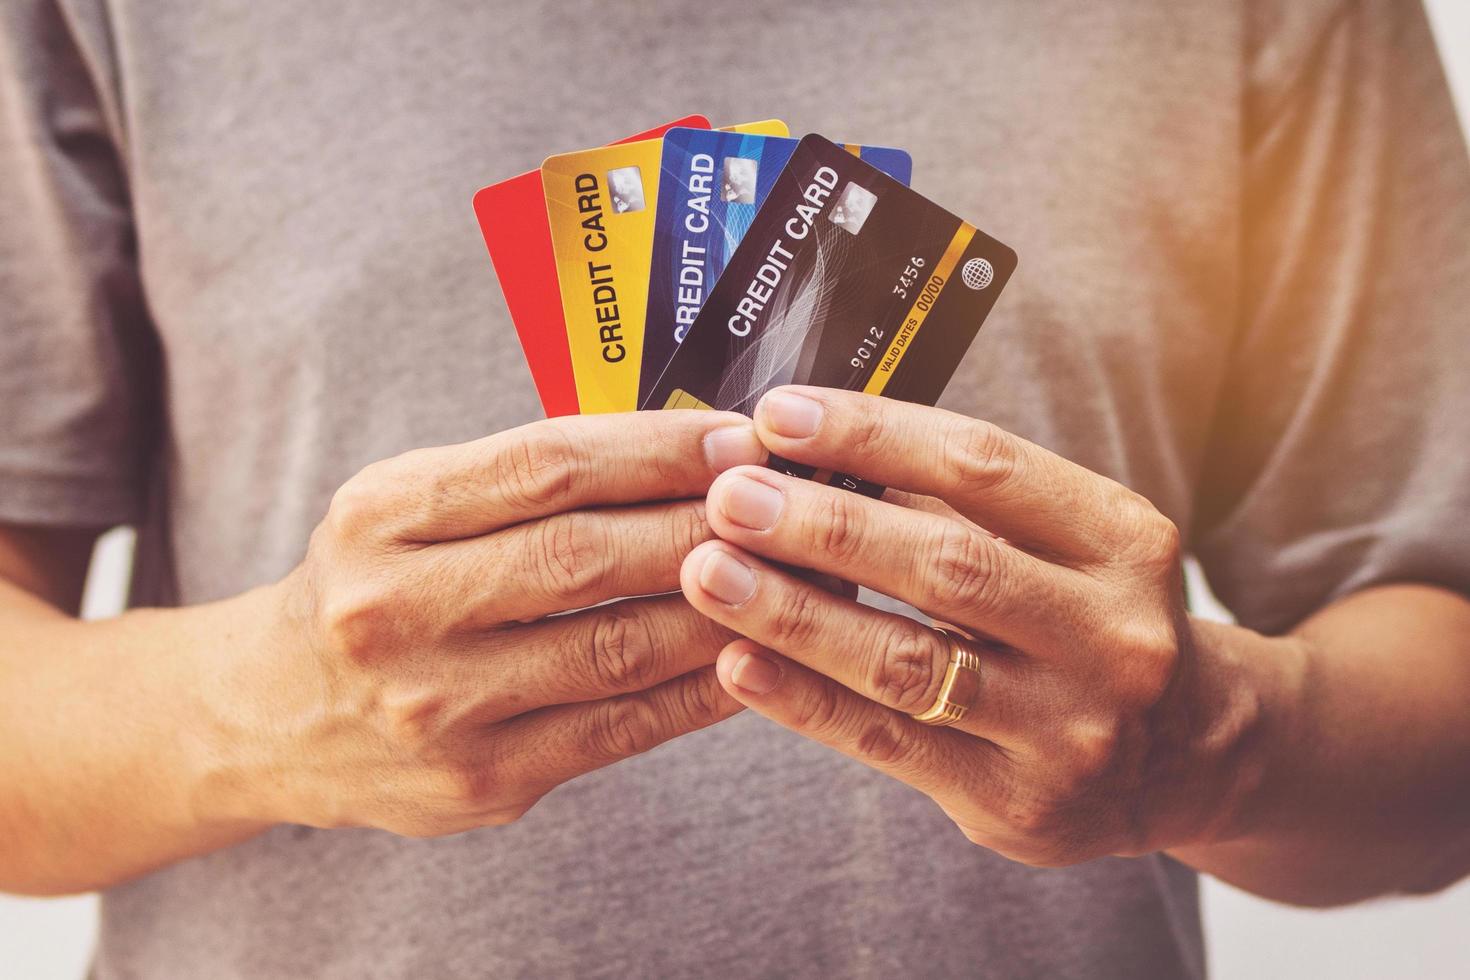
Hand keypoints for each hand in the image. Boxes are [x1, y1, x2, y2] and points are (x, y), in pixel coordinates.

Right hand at [202, 410, 764, 837]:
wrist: (273, 713)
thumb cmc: (374, 582)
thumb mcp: (409, 503)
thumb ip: (524, 477)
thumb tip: (688, 448)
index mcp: (382, 515)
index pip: (544, 466)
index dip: (656, 448)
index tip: (739, 436)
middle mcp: (396, 609)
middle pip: (584, 556)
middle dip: (703, 524)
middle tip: (783, 503)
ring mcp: (437, 707)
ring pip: (614, 649)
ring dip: (721, 608)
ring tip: (790, 574)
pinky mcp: (480, 781)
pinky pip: (619, 729)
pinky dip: (698, 690)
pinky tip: (750, 653)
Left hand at [680, 387, 1262, 865]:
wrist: (1190, 756)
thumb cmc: (1090, 620)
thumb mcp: (1067, 544)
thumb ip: (959, 502)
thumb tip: (811, 447)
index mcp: (1125, 540)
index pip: (984, 467)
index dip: (872, 435)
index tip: (779, 415)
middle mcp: (1112, 635)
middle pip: (947, 564)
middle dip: (823, 524)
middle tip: (729, 497)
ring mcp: (1070, 731)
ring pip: (908, 662)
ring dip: (794, 612)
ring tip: (709, 572)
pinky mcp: (1017, 806)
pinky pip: (889, 743)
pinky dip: (805, 699)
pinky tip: (737, 663)